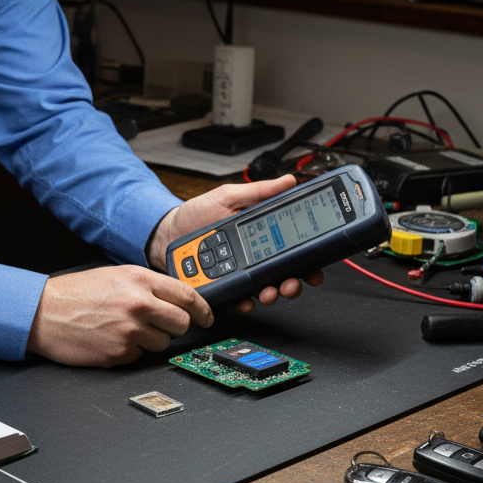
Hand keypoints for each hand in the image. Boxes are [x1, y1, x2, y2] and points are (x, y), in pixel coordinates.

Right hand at [26, 265, 213, 366]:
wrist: (43, 313)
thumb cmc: (75, 294)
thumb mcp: (115, 276)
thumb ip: (147, 286)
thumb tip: (175, 300)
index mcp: (139, 280)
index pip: (187, 295)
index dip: (203, 309)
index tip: (207, 317)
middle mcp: (138, 304)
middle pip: (181, 323)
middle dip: (175, 327)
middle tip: (162, 325)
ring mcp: (129, 331)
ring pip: (163, 343)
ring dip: (151, 340)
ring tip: (126, 330)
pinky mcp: (119, 353)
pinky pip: (140, 356)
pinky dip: (130, 351)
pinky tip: (112, 339)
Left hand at [145, 174, 324, 312]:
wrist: (166, 233)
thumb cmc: (195, 214)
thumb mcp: (227, 196)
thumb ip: (258, 192)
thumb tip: (288, 181)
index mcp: (261, 233)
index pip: (292, 248)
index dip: (308, 259)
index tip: (315, 265)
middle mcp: (254, 256)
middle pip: (284, 274)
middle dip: (293, 282)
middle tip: (291, 282)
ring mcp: (239, 273)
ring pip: (265, 289)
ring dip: (272, 293)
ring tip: (268, 291)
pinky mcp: (224, 286)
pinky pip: (239, 298)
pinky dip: (245, 300)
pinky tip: (246, 298)